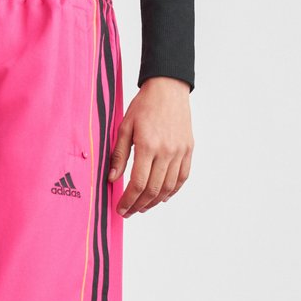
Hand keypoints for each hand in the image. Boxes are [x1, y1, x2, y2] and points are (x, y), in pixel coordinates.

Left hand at [108, 77, 193, 216]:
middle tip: (129, 212)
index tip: (121, 209)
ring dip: (154, 202)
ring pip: (168, 188)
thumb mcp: (125, 127)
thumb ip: (119, 155)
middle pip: (153, 190)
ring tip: (143, 207)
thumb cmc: (144, 105)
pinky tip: (162, 197)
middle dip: (139, 205)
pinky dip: (172, 191)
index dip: (128, 200)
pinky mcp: (188, 149)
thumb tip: (112, 179)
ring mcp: (180, 151)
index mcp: (148, 145)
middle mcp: (166, 151)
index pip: (138, 183)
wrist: (168, 88)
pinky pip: (182, 177)